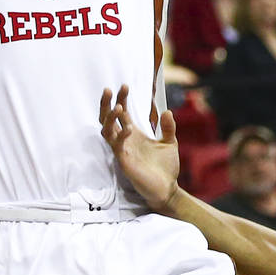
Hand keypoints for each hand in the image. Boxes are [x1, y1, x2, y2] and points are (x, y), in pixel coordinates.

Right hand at [99, 86, 180, 209]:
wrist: (168, 188)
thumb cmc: (166, 167)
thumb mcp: (169, 142)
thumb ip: (167, 127)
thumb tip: (166, 110)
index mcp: (134, 134)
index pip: (122, 113)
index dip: (121, 99)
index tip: (125, 86)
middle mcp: (124, 140)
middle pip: (107, 119)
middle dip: (106, 105)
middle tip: (108, 90)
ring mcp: (122, 151)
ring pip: (107, 132)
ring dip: (110, 119)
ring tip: (118, 107)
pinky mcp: (124, 162)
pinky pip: (117, 146)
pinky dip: (122, 135)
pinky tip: (129, 128)